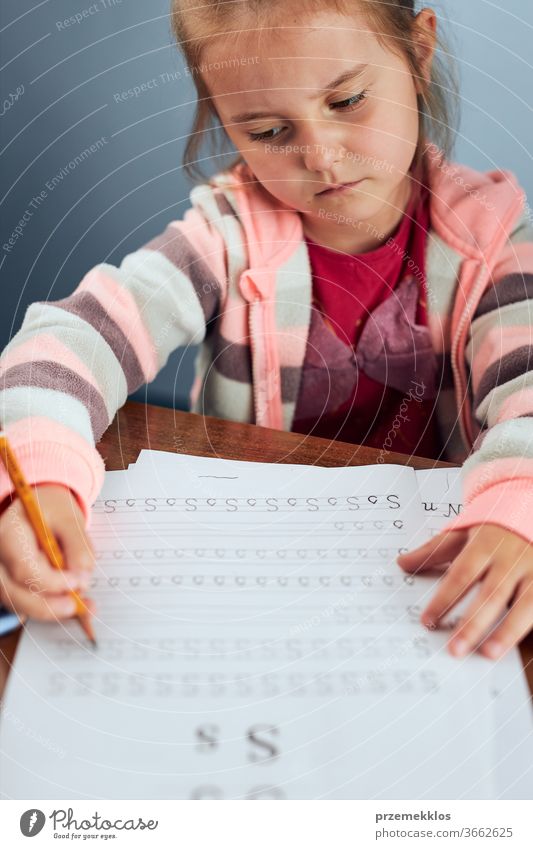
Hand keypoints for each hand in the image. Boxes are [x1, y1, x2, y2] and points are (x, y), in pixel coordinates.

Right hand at [0, 484, 95, 620]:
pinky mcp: (10, 584)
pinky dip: (50, 607)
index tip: (80, 581)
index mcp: (8, 533)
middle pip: (15, 592)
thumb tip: (84, 574)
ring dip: (52, 610)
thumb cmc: (51, 509)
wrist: (38, 507)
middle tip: (78, 605)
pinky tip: (73, 605)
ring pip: (19, 602)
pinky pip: (25, 602)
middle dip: (49, 605)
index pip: (24, 567)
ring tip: (83, 606)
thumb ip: (78, 545)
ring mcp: (1, 573)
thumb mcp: (69, 518)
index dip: (52, 581)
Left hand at [397, 524, 532, 658]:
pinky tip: (520, 647)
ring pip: (524, 604)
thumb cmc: (493, 527)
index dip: (444, 599)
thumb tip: (402, 563)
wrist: (531, 507)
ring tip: (488, 653)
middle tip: (455, 649)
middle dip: (472, 623)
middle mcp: (511, 559)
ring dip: (507, 631)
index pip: (461, 575)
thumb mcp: (462, 532)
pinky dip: (530, 626)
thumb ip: (433, 551)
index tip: (428, 621)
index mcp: (485, 545)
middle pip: (490, 594)